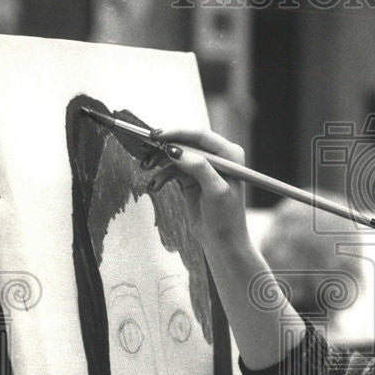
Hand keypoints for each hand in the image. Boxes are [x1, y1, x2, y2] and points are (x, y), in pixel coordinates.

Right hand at [140, 127, 248, 247]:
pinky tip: (155, 185)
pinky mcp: (191, 178)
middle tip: (144, 149)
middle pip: (185, 143)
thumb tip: (176, 151)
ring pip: (175, 155)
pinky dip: (162, 176)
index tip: (157, 136)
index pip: (200, 136)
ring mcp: (203, 166)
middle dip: (163, 147)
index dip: (177, 133)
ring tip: (145, 168)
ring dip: (159, 161)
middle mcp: (217, 156)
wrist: (222, 241)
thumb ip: (199, 168)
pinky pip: (172, 170)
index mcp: (229, 154)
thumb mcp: (216, 191)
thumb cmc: (226, 217)